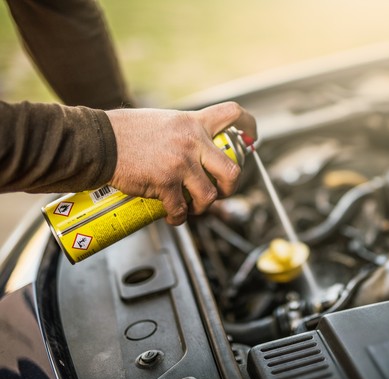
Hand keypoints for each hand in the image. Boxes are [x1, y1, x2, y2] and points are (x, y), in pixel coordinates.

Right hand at [106, 102, 256, 224]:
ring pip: (210, 195)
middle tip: (221, 190)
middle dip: (231, 186)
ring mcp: (180, 164)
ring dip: (203, 206)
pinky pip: (181, 208)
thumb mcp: (163, 121)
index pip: (232, 114)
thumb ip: (185, 131)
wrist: (99, 141)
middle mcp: (192, 142)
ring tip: (193, 207)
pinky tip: (173, 215)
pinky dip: (179, 217)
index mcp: (193, 123)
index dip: (249, 126)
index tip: (251, 139)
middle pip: (232, 169)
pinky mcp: (166, 183)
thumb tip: (197, 147)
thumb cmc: (125, 131)